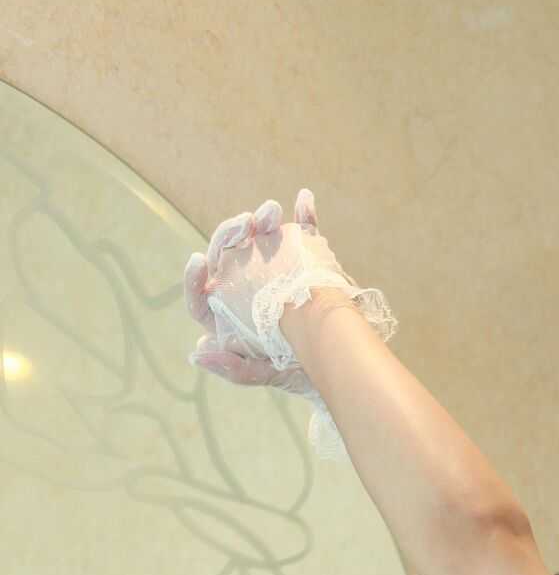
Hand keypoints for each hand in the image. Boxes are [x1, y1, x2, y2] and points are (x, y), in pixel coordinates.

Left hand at [183, 188, 396, 458]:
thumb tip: (196, 352)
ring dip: (263, 220)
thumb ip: (236, 369)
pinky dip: (304, 217)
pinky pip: (301, 234)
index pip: (202, 295)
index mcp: (231, 316)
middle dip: (231, 235)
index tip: (198, 261)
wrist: (348, 362)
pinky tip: (305, 200)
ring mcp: (275, 272)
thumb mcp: (270, 373)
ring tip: (273, 212)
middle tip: (244, 224)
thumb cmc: (305, 373)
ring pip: (258, 240)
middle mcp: (247, 288)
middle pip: (228, 258)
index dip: (194, 278)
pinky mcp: (303, 261)